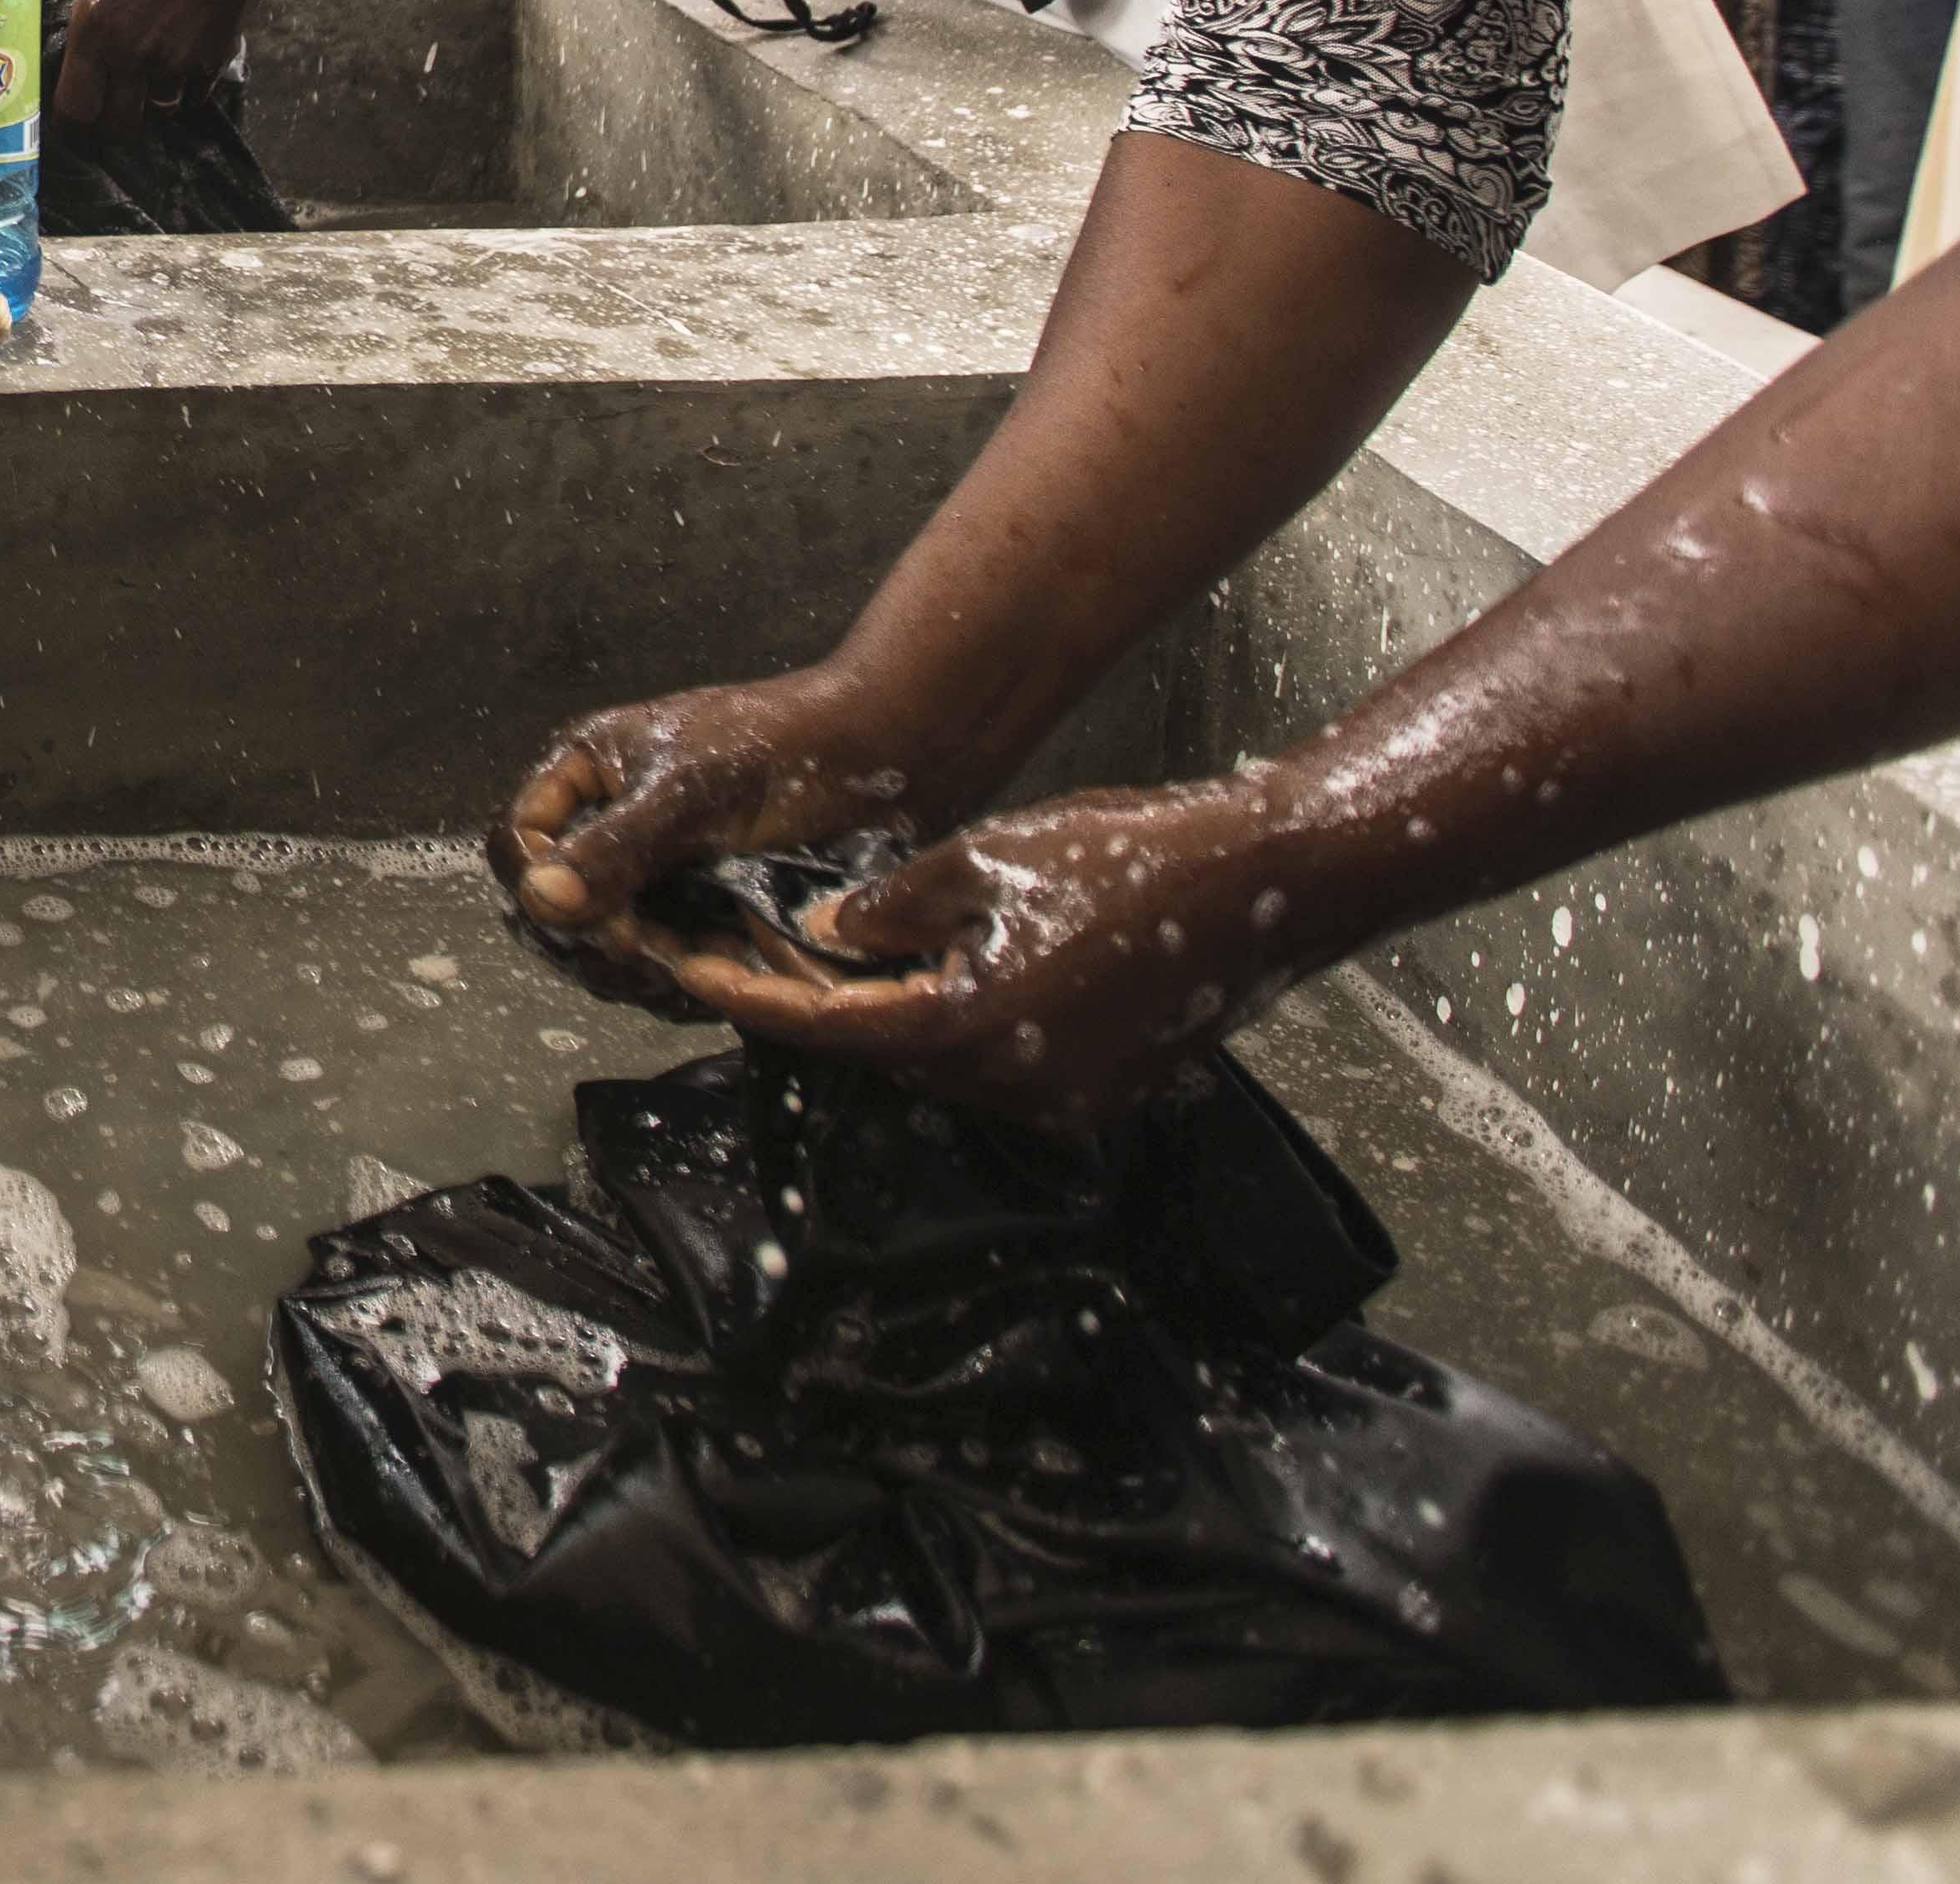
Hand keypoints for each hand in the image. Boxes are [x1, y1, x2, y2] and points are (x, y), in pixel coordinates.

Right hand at [496, 659, 964, 943]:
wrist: (881, 758)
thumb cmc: (783, 749)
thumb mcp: (690, 792)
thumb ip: (613, 846)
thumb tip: (539, 899)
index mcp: (587, 771)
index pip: (518, 839)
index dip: (544, 886)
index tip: (608, 920)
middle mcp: (608, 823)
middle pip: (553, 904)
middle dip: (592, 940)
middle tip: (653, 956)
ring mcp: (651, 870)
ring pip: (602, 942)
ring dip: (634, 968)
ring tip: (688, 970)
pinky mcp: (695, 907)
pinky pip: (657, 958)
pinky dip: (676, 978)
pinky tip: (713, 980)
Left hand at [658, 778, 1328, 1134]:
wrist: (1263, 883)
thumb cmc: (1128, 858)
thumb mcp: (988, 860)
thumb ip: (895, 908)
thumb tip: (826, 934)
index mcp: (976, 1029)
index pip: (834, 1027)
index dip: (758, 996)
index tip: (696, 973)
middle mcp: (1019, 1088)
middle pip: (886, 1055)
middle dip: (822, 1005)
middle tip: (759, 950)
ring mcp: (1068, 1101)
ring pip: (944, 1066)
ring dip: (892, 1018)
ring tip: (839, 957)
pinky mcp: (1104, 1094)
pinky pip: (1003, 1070)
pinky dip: (958, 1028)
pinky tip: (941, 973)